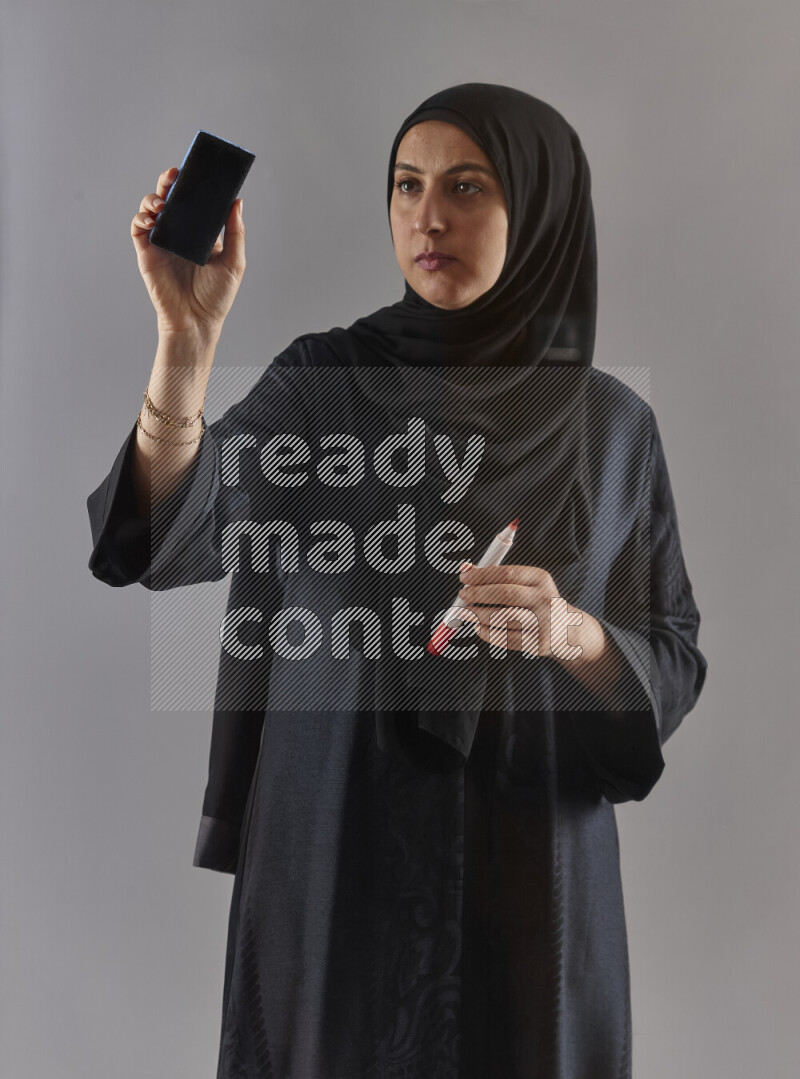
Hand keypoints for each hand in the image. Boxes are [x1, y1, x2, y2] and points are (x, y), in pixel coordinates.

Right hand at [131, 166, 245, 337]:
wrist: (196, 321)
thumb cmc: (217, 296)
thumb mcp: (234, 262)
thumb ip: (235, 232)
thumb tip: (237, 201)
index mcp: (200, 232)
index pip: (193, 201)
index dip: (191, 183)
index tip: (193, 169)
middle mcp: (180, 233)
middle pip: (170, 198)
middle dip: (168, 182)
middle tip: (173, 175)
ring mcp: (162, 242)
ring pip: (151, 208)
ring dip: (153, 198)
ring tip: (161, 202)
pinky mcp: (147, 253)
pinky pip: (138, 228)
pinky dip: (141, 218)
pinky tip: (151, 218)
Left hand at [456, 562, 590, 659]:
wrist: (567, 631)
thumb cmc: (537, 603)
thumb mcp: (525, 585)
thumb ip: (496, 576)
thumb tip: (465, 568)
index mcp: (540, 579)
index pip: (508, 573)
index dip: (482, 575)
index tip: (463, 577)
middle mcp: (545, 599)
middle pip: (506, 594)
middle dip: (478, 594)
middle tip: (462, 595)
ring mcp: (543, 623)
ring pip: (504, 618)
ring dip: (479, 615)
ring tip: (465, 613)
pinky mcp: (538, 643)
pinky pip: (506, 639)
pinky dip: (487, 633)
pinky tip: (478, 627)